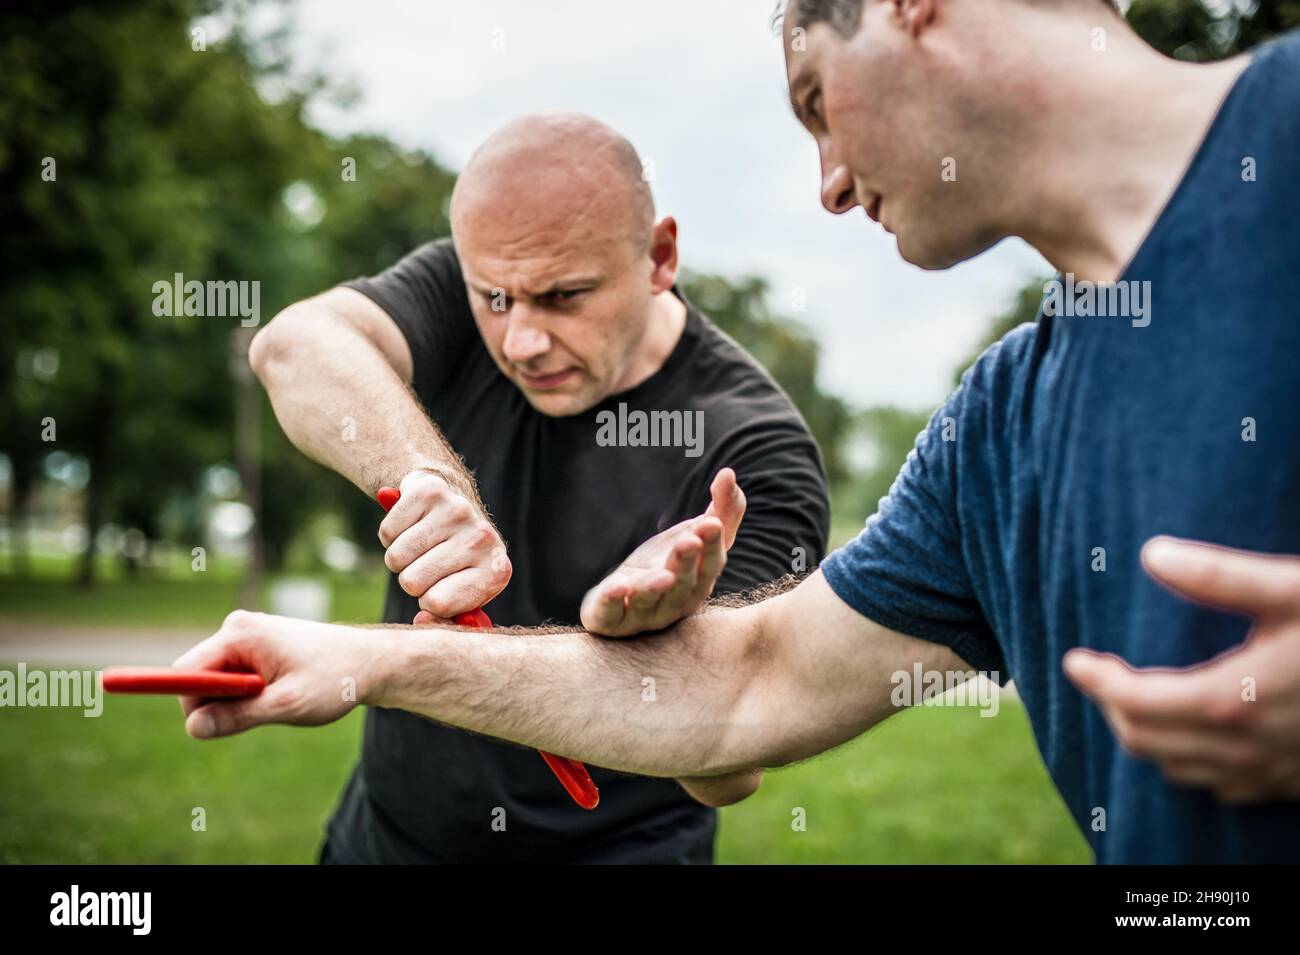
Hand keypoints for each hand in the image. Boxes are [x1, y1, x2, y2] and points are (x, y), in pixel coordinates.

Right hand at [174, 610, 383, 738]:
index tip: (215, 725)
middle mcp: (237, 627)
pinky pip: (234, 675)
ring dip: (239, 699)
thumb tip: (193, 728)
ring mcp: (247, 634)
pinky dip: (251, 692)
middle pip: (198, 676)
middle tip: (264, 711)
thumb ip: (238, 716)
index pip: (186, 672)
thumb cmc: (334, 679)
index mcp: (239, 634)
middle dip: (220, 703)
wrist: (371, 662)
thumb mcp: (286, 705)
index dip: (192, 703)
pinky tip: (282, 691)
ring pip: (218, 679)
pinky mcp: (257, 644)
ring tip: (279, 699)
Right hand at [380, 468, 511, 619]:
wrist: (454, 502)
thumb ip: (443, 619)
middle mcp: (483, 539)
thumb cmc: (456, 561)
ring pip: (396, 558)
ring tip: (421, 546)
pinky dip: (391, 535)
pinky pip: (387, 532)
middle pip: (412, 583)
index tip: (440, 589)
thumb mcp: (460, 595)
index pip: (438, 604)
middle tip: (429, 563)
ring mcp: (458, 511)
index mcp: (496, 572)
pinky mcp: (431, 492)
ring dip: (400, 558)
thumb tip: (421, 621)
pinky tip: (412, 526)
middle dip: (411, 580)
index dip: (429, 602)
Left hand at [580, 467, 746, 636]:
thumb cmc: (666, 564)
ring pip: (650, 601)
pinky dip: (614, 602)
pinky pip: (612, 616)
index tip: (712, 523)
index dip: (712, 545)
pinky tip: (617, 587)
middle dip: (687, 561)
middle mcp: (675, 602)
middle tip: (690, 539)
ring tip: (663, 575)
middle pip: (683, 583)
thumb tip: (729, 473)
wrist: (621, 599)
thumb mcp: (694, 536)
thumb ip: (722, 511)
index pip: (710, 564)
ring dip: (656, 587)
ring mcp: (642, 615)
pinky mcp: (610, 621)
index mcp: (699, 582)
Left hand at [1064, 536, 1299, 802]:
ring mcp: (1272, 773)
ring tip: (1135, 698)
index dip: (1097, 681)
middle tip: (1099, 673)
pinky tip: (1196, 733)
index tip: (1075, 659)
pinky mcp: (1295, 784)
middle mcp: (1246, 748)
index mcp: (1233, 699)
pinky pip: (1223, 787)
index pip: (1136, 702)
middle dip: (1112, 707)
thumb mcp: (1293, 588)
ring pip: (1179, 770)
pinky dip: (1191, 762)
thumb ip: (1219, 574)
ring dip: (1147, 737)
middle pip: (1146, 742)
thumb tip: (1151, 553)